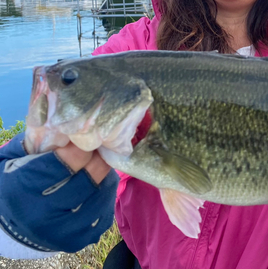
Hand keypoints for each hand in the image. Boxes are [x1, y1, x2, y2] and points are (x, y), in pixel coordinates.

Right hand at [0, 133, 118, 253]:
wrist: (14, 224)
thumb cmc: (16, 181)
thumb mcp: (15, 157)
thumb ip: (39, 139)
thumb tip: (69, 121)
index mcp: (24, 188)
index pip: (67, 162)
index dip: (82, 146)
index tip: (88, 135)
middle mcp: (44, 214)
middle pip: (89, 180)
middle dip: (98, 159)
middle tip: (100, 147)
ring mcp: (65, 230)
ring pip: (101, 194)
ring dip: (104, 176)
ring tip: (97, 165)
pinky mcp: (82, 238)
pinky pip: (105, 209)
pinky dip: (104, 193)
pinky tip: (96, 184)